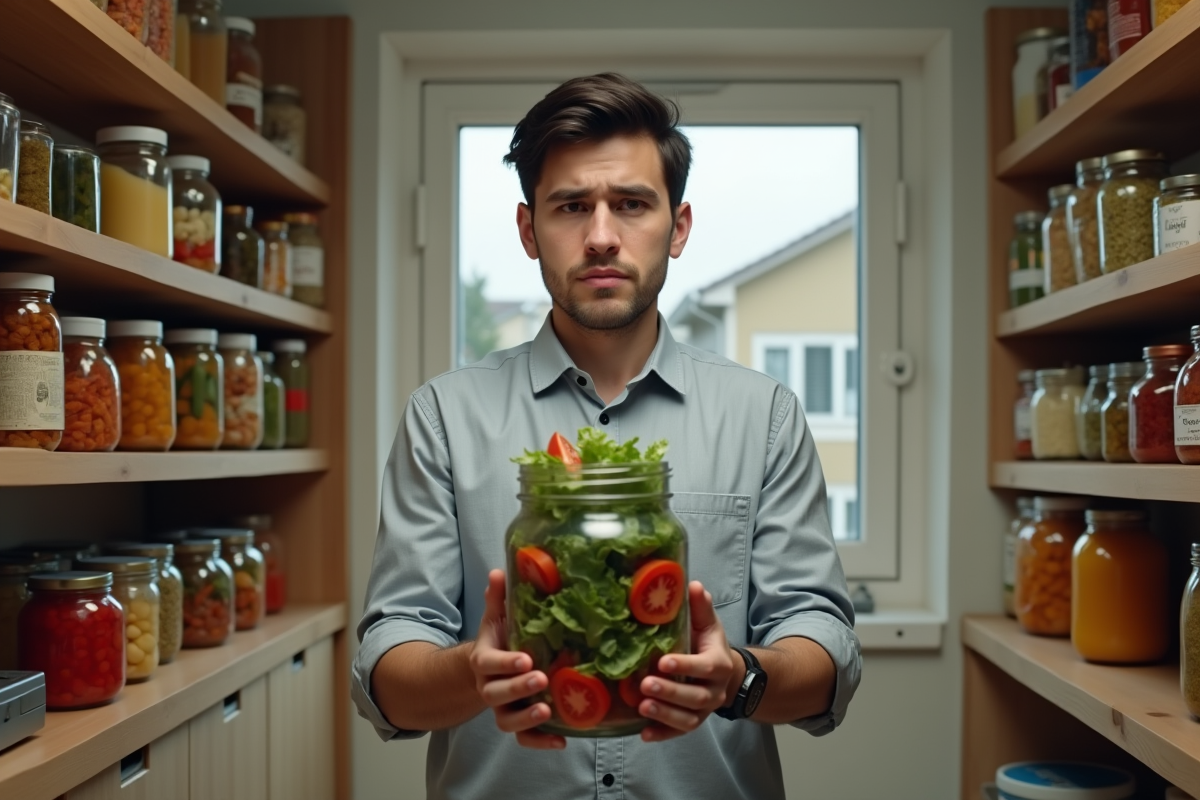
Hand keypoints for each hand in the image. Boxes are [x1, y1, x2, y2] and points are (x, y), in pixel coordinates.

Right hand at [468, 569, 565, 748]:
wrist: (491, 670)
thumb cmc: (500, 640)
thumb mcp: (497, 618)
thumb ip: (498, 598)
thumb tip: (499, 571)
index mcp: (484, 660)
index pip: (488, 663)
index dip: (505, 663)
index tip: (526, 658)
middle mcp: (490, 687)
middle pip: (497, 694)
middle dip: (519, 688)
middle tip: (541, 678)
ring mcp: (503, 708)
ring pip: (507, 721)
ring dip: (527, 718)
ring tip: (548, 711)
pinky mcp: (518, 723)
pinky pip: (524, 738)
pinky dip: (541, 742)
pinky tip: (562, 740)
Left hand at [637, 581, 738, 742]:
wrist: (725, 675)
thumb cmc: (709, 646)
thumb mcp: (708, 625)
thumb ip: (701, 608)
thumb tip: (693, 585)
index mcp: (718, 664)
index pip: (705, 667)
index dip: (685, 665)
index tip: (662, 661)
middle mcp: (714, 691)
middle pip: (695, 697)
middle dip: (671, 692)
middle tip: (646, 685)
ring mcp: (703, 710)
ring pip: (688, 718)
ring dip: (665, 714)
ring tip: (642, 706)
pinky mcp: (691, 721)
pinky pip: (678, 733)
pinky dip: (662, 734)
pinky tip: (643, 733)